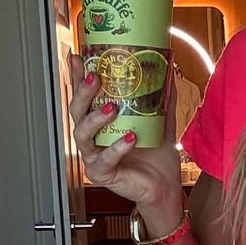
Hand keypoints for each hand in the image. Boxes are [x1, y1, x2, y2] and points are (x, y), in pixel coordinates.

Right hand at [67, 53, 181, 210]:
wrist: (165, 187)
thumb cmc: (157, 158)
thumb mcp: (161, 123)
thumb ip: (162, 100)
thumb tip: (169, 73)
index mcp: (102, 123)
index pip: (85, 97)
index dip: (78, 78)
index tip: (78, 58)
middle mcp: (93, 138)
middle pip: (77, 112)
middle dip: (83, 92)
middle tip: (96, 78)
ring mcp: (94, 156)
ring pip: (82, 134)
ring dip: (95, 118)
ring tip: (112, 108)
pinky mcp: (101, 173)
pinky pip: (104, 159)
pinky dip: (116, 147)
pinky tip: (129, 138)